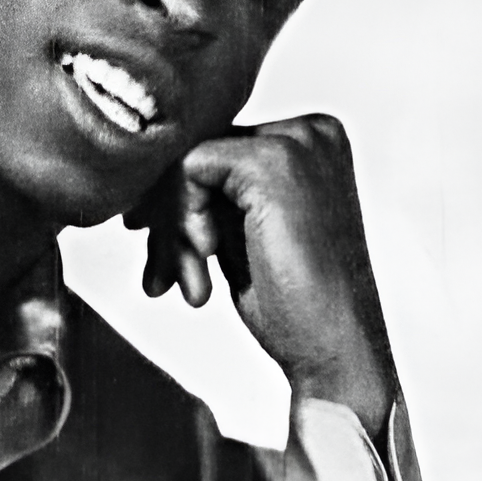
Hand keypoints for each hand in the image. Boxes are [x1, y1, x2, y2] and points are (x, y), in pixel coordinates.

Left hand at [124, 114, 395, 437]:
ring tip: (186, 283)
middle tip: (158, 275)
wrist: (334, 350)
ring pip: (188, 162)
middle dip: (168, 217)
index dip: (178, 200)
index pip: (216, 149)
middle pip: (199, 152)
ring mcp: (295, 141)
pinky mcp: (273, 162)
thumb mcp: (244, 226)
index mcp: (312, 139)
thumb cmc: (292, 300)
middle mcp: (309, 130)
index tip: (155, 245)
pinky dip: (182, 221)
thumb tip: (147, 167)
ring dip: (171, 230)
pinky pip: (190, 170)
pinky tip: (202, 263)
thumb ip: (212, 189)